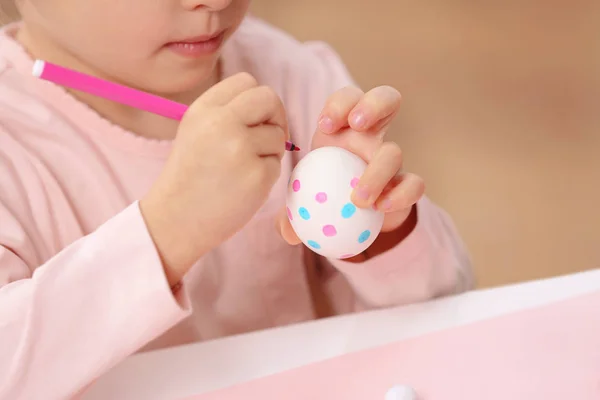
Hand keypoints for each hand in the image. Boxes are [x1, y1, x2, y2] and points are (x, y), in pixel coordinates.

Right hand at [141, 73, 287, 284]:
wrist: (176, 219)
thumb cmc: (191, 177)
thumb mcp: (197, 131)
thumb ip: (228, 112)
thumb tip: (270, 106)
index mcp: (203, 108)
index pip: (246, 81)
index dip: (257, 100)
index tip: (255, 118)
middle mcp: (221, 123)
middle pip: (269, 98)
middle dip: (276, 116)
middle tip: (267, 138)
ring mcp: (240, 149)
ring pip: (278, 135)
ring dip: (269, 151)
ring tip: (242, 170)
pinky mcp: (257, 175)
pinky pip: (277, 165)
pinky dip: (266, 175)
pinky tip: (243, 186)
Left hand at [278, 86, 423, 251]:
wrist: (353, 220)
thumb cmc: (322, 198)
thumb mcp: (304, 202)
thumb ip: (293, 214)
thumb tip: (287, 231)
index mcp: (342, 129)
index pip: (347, 98)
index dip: (339, 104)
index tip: (324, 125)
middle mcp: (371, 136)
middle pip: (386, 99)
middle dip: (373, 104)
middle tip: (357, 124)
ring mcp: (390, 160)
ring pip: (394, 151)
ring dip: (377, 172)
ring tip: (359, 199)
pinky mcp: (406, 185)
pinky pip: (414, 185)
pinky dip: (401, 195)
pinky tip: (381, 209)